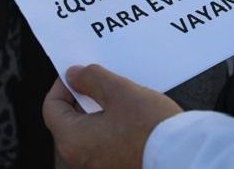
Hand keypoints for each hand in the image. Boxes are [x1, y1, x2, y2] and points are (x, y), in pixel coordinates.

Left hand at [43, 64, 182, 168]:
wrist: (182, 156)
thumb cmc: (151, 129)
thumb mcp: (118, 91)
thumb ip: (90, 78)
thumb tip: (73, 75)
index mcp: (73, 141)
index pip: (51, 107)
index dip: (63, 85)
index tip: (79, 73)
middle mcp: (81, 158)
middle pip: (69, 119)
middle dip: (82, 96)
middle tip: (100, 79)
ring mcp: (99, 165)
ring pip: (88, 130)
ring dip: (99, 109)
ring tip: (118, 93)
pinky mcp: (116, 165)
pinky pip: (104, 141)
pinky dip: (111, 124)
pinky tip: (129, 112)